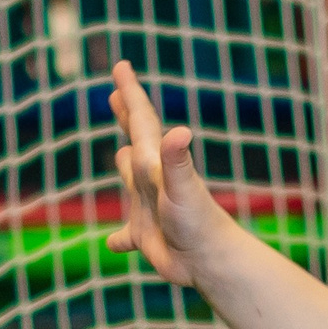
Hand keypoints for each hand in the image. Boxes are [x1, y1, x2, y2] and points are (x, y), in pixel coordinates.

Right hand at [105, 60, 240, 288]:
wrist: (212, 262)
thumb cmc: (198, 224)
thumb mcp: (183, 189)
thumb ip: (177, 161)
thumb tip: (180, 132)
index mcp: (156, 164)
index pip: (141, 121)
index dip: (130, 93)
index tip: (122, 66)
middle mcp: (151, 182)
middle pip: (136, 141)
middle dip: (127, 117)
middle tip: (116, 95)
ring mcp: (148, 209)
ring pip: (131, 182)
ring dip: (125, 168)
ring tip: (122, 154)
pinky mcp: (146, 238)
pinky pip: (127, 235)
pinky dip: (119, 238)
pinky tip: (115, 243)